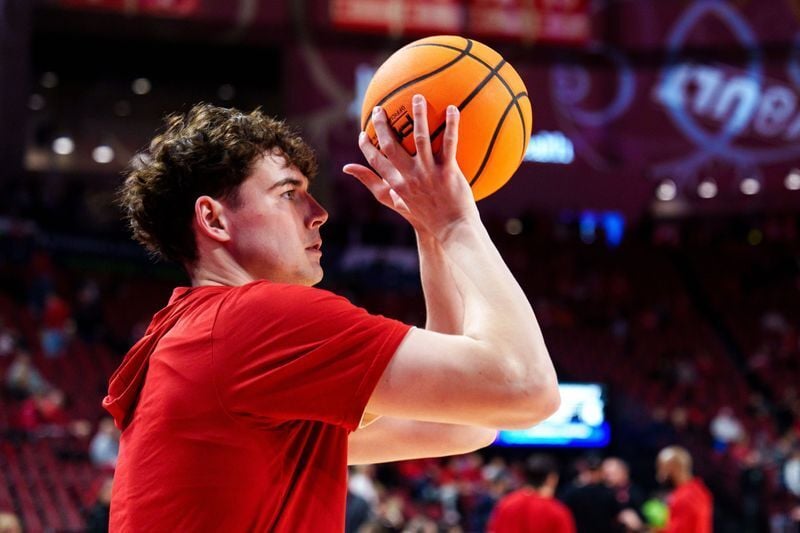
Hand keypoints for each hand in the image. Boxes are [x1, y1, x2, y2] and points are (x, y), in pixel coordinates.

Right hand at [343, 94, 478, 239]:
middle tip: (380, 108)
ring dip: (418, 115)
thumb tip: (350, 170)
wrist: (451, 230)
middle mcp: (409, 176)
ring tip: (418, 97)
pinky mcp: (449, 172)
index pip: (375, 160)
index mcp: (396, 184)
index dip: (367, 145)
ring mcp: (429, 173)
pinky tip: (452, 108)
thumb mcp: (395, 202)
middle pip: (391, 145)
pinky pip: (450, 144)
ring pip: (420, 138)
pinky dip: (451, 125)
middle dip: (382, 124)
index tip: (364, 131)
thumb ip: (374, 184)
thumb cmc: (425, 216)